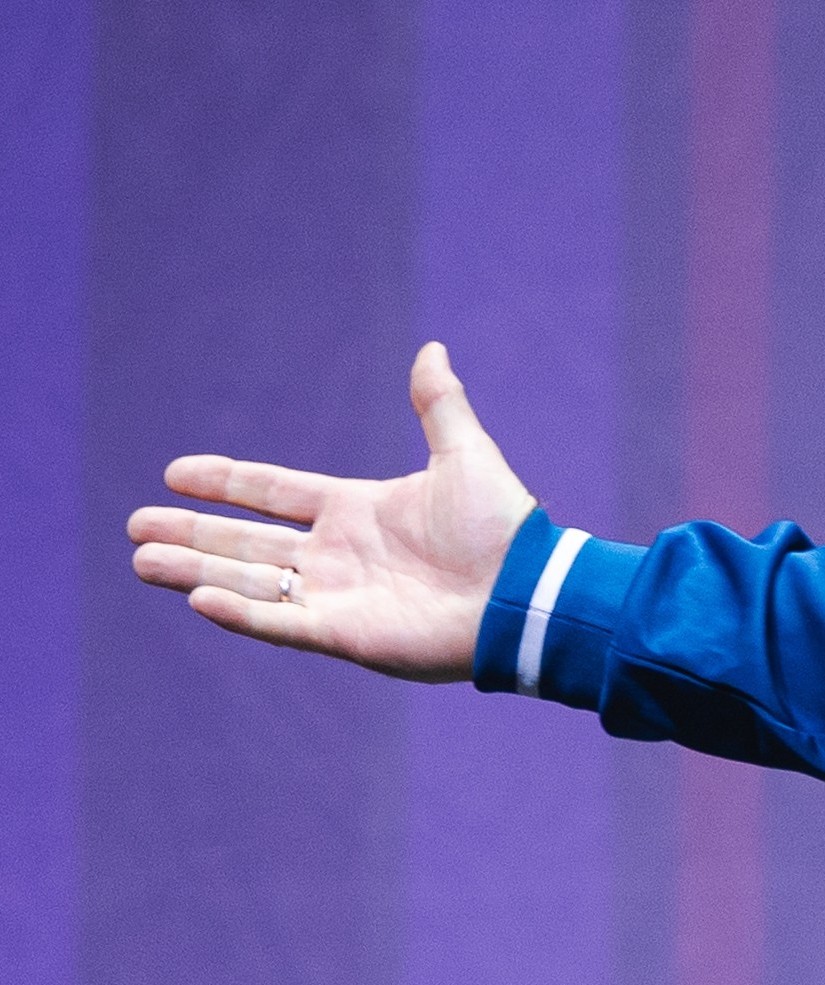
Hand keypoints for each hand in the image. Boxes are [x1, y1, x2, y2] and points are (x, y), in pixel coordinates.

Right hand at [126, 342, 539, 682]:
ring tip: (143, 560)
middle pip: (246, 541)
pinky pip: (280, 623)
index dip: (226, 483)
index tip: (174, 472)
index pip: (274, 493)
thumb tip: (431, 350)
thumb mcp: (464, 456)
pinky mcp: (345, 635)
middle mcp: (337, 553)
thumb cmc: (503, 530)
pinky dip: (240, 611)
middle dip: (191, 533)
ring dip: (195, 570)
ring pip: (249, 582)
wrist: (528, 593)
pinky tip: (197, 597)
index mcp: (356, 509)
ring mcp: (337, 596)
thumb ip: (438, 406)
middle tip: (135, 527)